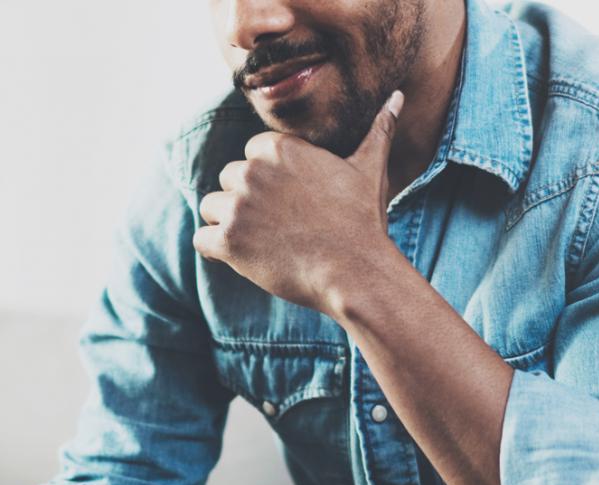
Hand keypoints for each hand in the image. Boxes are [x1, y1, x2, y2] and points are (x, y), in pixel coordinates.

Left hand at [193, 91, 404, 314]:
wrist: (355, 272)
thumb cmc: (362, 222)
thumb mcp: (370, 169)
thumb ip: (377, 130)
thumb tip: (397, 98)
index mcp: (278, 147)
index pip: (251, 155)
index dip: (267, 182)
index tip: (289, 203)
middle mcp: (252, 170)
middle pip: (228, 180)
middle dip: (246, 202)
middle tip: (279, 227)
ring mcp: (237, 205)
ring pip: (212, 208)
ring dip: (229, 226)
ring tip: (263, 243)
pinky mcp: (227, 240)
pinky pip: (201, 239)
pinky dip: (216, 251)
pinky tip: (244, 258)